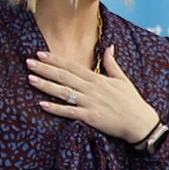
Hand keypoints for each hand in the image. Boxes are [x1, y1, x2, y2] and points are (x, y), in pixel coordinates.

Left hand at [25, 46, 159, 143]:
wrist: (140, 122)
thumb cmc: (131, 101)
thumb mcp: (123, 79)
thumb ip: (112, 64)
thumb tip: (109, 47)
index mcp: (98, 79)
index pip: (72, 66)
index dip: (56, 60)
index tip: (40, 53)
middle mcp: (92, 89)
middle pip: (64, 76)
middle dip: (45, 69)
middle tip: (28, 62)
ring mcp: (90, 102)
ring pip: (64, 92)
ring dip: (46, 85)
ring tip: (30, 79)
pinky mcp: (91, 117)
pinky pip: (70, 112)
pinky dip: (56, 108)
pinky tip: (42, 105)